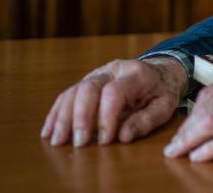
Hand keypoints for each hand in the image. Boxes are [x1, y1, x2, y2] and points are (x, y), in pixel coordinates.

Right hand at [41, 57, 187, 146]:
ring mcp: (97, 74)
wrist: (159, 72)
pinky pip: (67, 95)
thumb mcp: (164, 106)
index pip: (114, 93)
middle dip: (81, 117)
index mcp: (135, 74)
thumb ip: (146, 120)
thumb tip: (123, 137)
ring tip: (57, 141)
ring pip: (73, 91)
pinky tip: (49, 131)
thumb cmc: (162, 91)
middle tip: (78, 143)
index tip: (105, 140)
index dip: (106, 117)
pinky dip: (56, 113)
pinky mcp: (86, 81)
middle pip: (88, 89)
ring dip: (63, 117)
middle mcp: (113, 69)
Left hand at [162, 68, 212, 161]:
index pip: (210, 94)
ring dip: (189, 140)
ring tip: (178, 152)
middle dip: (185, 129)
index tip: (184, 127)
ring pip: (210, 123)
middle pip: (205, 108)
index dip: (192, 113)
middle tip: (174, 145)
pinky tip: (199, 157)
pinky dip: (210, 150)